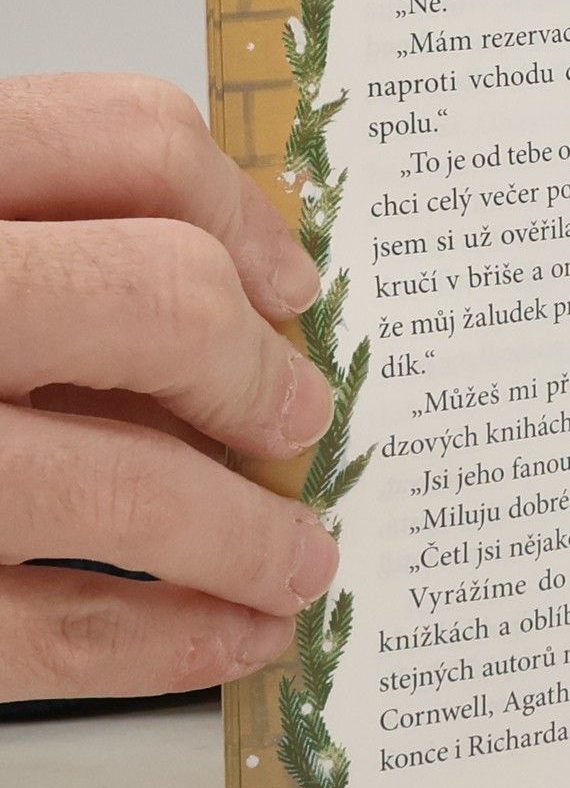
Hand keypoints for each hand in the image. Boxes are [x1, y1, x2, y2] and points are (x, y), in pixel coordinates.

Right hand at [0, 75, 340, 702]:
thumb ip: (47, 241)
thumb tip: (240, 290)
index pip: (122, 141)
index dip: (237, 209)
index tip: (293, 282)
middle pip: (158, 300)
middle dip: (258, 373)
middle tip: (303, 418)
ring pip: (121, 487)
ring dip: (245, 534)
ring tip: (304, 557)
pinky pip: (47, 637)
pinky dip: (167, 646)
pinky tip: (233, 638)